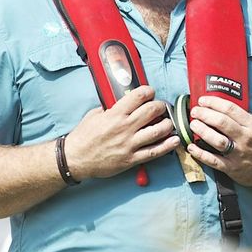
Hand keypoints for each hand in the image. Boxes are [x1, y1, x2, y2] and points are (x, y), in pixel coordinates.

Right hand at [64, 86, 178, 179]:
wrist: (75, 159)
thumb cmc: (83, 137)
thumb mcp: (94, 115)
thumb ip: (110, 108)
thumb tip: (122, 102)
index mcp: (115, 114)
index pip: (138, 96)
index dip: (149, 92)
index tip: (151, 92)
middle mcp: (124, 127)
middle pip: (152, 111)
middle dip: (161, 106)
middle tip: (161, 107)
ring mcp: (129, 144)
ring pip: (158, 131)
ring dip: (168, 124)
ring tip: (169, 123)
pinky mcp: (131, 159)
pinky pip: (154, 152)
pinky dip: (168, 146)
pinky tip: (175, 141)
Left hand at [185, 95, 251, 187]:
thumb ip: (240, 117)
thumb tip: (217, 106)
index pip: (230, 109)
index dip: (213, 103)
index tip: (202, 100)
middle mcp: (246, 138)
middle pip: (222, 123)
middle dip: (205, 114)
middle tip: (195, 111)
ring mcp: (238, 154)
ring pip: (217, 140)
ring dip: (202, 131)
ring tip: (193, 125)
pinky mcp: (232, 168)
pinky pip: (213, 161)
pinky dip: (200, 154)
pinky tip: (191, 147)